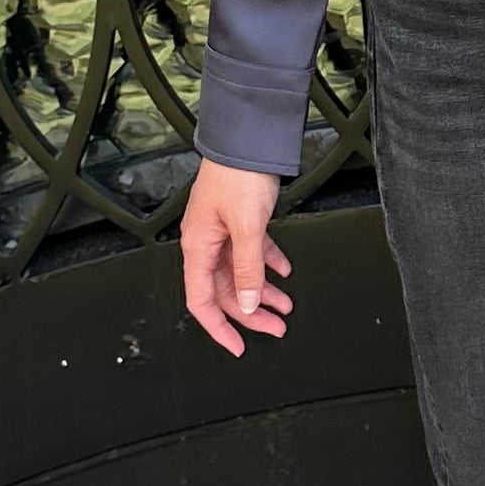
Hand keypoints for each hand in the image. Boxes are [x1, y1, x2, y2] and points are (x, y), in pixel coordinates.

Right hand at [179, 160, 292, 354]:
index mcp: (198, 246)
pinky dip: (268, 263)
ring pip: (241, 273)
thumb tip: (250, 303)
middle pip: (226, 291)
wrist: (248, 139)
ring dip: (263, 290)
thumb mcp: (247, 227)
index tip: (237, 346)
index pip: (202, 301)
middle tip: (276, 327)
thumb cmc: (237, 174)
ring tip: (286, 305)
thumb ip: (249, 268)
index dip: (219, 328)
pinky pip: (251, 251)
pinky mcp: (238, 220)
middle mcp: (206, 242)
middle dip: (252, 313)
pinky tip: (284, 270)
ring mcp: (222, 231)